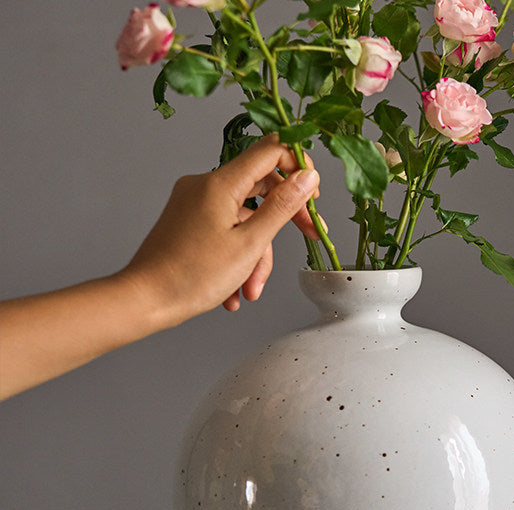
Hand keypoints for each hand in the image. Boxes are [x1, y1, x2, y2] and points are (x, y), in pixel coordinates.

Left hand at [120, 134, 321, 324]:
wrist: (146, 299)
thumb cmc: (192, 275)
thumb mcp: (250, 243)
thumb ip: (282, 207)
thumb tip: (308, 176)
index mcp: (220, 183)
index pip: (270, 152)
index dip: (298, 167)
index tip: (313, 195)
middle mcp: (204, 186)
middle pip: (260, 188)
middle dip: (283, 221)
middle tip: (309, 236)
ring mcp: (194, 204)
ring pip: (244, 219)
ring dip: (255, 256)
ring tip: (250, 290)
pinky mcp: (188, 222)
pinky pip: (225, 231)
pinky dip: (236, 258)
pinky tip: (234, 290)